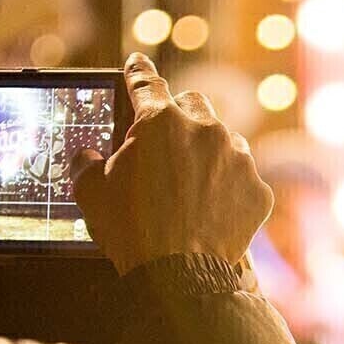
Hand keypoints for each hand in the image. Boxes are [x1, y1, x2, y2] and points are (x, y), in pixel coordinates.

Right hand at [74, 53, 273, 275]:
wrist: (178, 278)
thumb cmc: (131, 231)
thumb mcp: (91, 193)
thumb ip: (86, 163)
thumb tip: (85, 156)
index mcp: (159, 121)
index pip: (145, 83)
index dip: (138, 72)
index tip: (138, 65)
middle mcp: (205, 129)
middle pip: (194, 104)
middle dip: (180, 118)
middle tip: (167, 147)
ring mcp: (238, 158)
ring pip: (224, 142)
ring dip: (209, 156)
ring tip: (191, 191)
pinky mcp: (258, 190)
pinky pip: (244, 181)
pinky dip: (231, 192)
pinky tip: (214, 214)